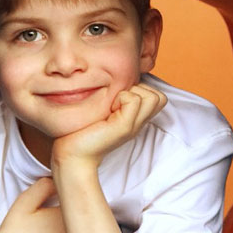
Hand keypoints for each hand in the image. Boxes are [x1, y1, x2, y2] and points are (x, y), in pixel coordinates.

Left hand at [51, 83, 166, 167]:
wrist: (73, 153)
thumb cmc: (84, 129)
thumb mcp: (105, 110)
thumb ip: (117, 98)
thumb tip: (120, 79)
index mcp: (136, 119)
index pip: (158, 97)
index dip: (141, 90)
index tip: (118, 99)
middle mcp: (139, 123)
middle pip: (160, 96)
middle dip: (139, 90)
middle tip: (116, 102)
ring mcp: (134, 126)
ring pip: (153, 96)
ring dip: (131, 93)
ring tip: (112, 106)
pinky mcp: (125, 127)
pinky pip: (134, 99)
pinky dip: (120, 97)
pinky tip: (107, 110)